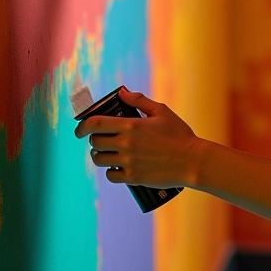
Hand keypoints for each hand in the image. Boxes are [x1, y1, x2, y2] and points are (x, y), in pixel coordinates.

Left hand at [74, 86, 201, 188]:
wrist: (191, 161)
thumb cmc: (179, 134)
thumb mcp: (161, 111)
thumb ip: (139, 101)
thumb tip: (121, 92)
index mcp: (131, 125)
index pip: (95, 123)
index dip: (82, 126)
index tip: (79, 129)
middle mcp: (126, 144)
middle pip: (94, 142)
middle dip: (94, 139)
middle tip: (102, 138)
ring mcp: (128, 162)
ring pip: (99, 159)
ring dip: (100, 155)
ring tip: (108, 152)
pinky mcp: (133, 178)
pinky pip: (111, 175)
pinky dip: (111, 171)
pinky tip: (118, 166)